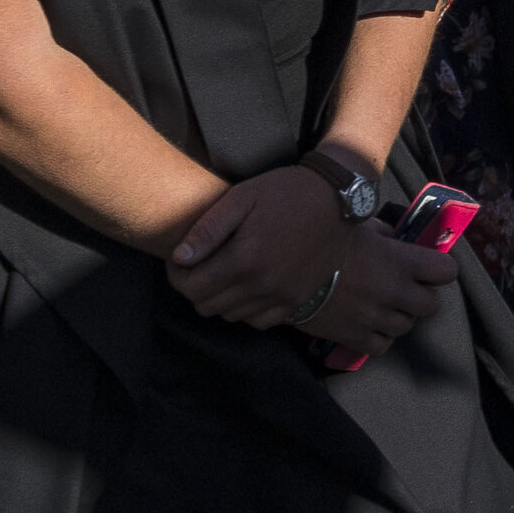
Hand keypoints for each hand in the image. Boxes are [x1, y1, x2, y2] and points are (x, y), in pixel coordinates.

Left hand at [166, 166, 349, 327]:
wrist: (336, 199)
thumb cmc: (285, 191)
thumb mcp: (242, 197)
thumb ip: (208, 229)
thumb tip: (180, 258)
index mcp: (244, 259)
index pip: (192, 287)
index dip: (177, 276)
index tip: (179, 261)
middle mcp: (261, 285)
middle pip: (208, 306)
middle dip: (194, 288)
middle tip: (198, 266)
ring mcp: (281, 297)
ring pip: (230, 316)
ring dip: (219, 299)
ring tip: (223, 273)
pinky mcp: (297, 300)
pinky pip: (258, 321)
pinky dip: (245, 310)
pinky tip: (247, 286)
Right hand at [295, 210, 460, 364]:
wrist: (282, 265)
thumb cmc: (321, 235)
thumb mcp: (357, 223)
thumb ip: (381, 231)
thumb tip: (391, 235)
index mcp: (399, 260)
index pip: (446, 271)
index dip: (440, 268)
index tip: (429, 265)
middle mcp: (393, 292)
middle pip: (431, 305)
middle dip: (422, 294)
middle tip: (407, 286)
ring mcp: (374, 317)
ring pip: (406, 327)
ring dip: (399, 315)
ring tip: (384, 304)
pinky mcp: (352, 336)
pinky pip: (381, 346)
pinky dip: (379, 337)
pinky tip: (369, 323)